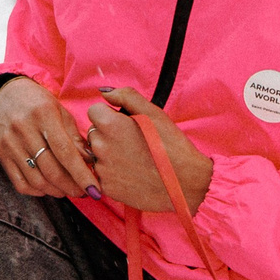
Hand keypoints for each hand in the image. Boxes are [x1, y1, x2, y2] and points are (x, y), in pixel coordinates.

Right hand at [0, 76, 100, 199]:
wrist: (6, 95)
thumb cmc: (40, 103)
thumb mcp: (61, 112)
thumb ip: (75, 138)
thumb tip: (90, 163)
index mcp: (43, 114)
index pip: (65, 152)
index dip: (81, 174)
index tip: (94, 189)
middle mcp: (23, 129)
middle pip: (51, 169)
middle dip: (71, 187)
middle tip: (84, 192)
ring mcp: (10, 144)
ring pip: (36, 180)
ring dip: (56, 191)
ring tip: (68, 190)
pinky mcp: (1, 155)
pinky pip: (20, 183)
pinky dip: (38, 191)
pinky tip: (49, 187)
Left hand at [83, 87, 214, 213]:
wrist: (185, 184)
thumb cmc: (172, 146)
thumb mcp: (154, 113)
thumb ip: (126, 96)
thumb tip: (105, 93)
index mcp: (110, 125)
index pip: (94, 111)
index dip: (110, 115)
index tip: (125, 124)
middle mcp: (100, 146)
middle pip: (93, 132)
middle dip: (107, 134)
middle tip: (132, 142)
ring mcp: (101, 168)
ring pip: (95, 153)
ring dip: (107, 153)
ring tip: (133, 158)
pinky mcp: (105, 187)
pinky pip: (100, 173)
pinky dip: (111, 173)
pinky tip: (131, 173)